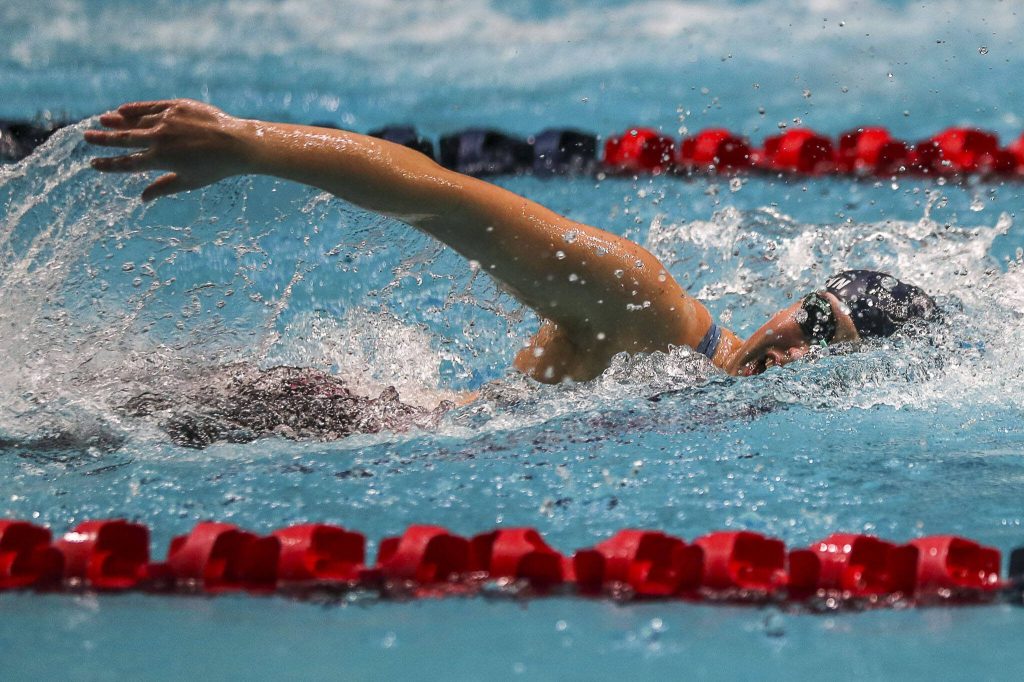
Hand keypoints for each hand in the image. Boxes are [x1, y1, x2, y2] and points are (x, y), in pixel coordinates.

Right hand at [86, 99, 248, 201]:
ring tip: (102, 121)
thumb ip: (163, 188)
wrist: (238, 143)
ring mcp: (167, 120)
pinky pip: (150, 106)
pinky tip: (122, 110)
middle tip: (86, 138)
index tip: (93, 164)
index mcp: (161, 160)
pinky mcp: (177, 106)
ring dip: (117, 121)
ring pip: (135, 120)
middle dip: (103, 139)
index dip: (108, 165)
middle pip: (124, 139)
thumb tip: (142, 199)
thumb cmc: (216, 167)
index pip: (127, 164)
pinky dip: (135, 108)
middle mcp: (160, 138)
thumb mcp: (189, 182)